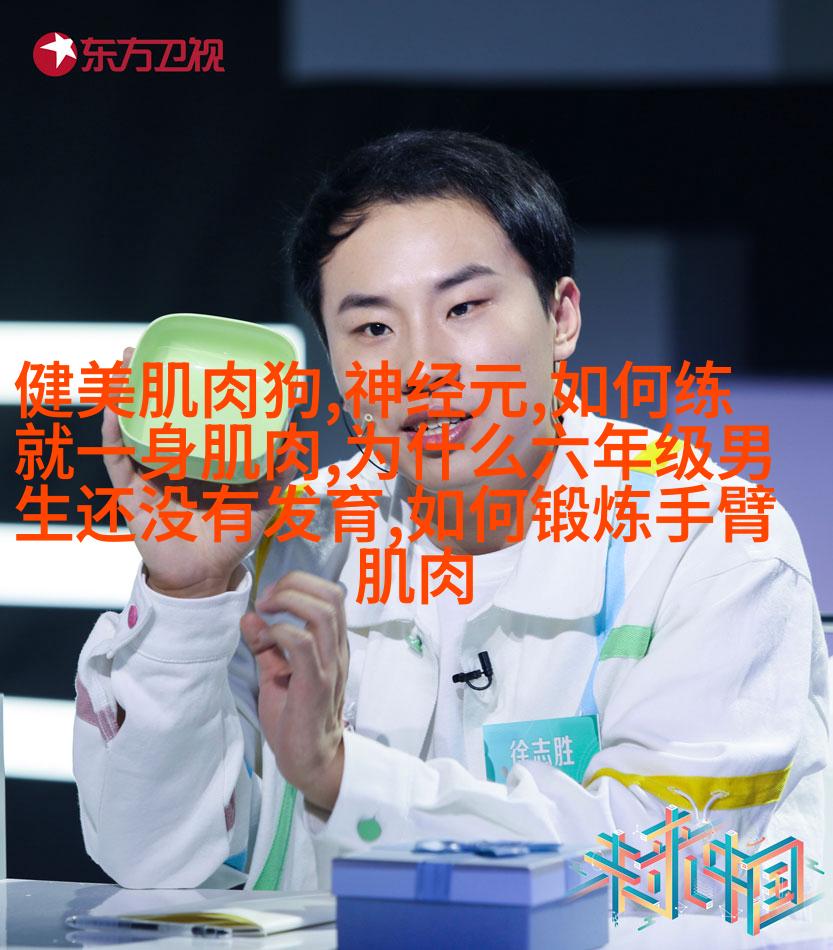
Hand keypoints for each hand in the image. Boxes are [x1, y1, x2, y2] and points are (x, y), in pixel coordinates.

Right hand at [103, 346, 296, 596]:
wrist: (204, 578)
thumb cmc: (230, 541)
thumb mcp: (260, 503)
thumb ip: (276, 475)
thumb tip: (293, 444)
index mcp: (197, 460)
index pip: (188, 418)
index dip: (183, 392)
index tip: (187, 361)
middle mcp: (169, 462)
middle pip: (153, 414)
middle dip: (146, 383)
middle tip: (145, 351)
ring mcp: (148, 475)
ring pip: (130, 428)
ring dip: (124, 397)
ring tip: (125, 366)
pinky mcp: (131, 494)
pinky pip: (117, 460)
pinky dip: (114, 436)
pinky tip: (115, 411)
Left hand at [240, 571, 347, 811]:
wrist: (310, 761)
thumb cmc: (295, 718)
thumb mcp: (276, 676)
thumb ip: (266, 646)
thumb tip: (249, 616)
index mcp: (331, 644)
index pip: (331, 594)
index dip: (300, 583)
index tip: (269, 594)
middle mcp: (337, 650)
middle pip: (331, 595)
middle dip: (295, 585)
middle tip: (266, 598)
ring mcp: (330, 666)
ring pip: (323, 613)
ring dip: (289, 602)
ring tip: (266, 611)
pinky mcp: (317, 685)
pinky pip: (304, 644)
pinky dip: (281, 632)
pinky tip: (266, 640)